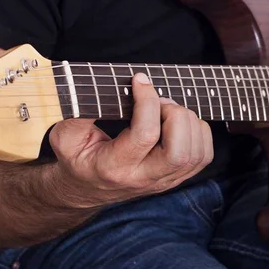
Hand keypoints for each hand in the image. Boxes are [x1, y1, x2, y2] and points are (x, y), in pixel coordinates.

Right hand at [48, 73, 213, 207]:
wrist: (85, 187)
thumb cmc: (77, 157)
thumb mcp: (65, 135)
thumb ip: (78, 113)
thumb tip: (100, 90)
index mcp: (114, 167)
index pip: (144, 135)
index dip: (147, 101)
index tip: (138, 80)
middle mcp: (143, 178)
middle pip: (179, 152)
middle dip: (175, 115)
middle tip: (158, 102)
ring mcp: (163, 181)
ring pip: (196, 154)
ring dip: (188, 122)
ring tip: (166, 110)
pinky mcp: (176, 177)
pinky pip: (203, 156)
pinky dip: (199, 132)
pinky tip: (178, 122)